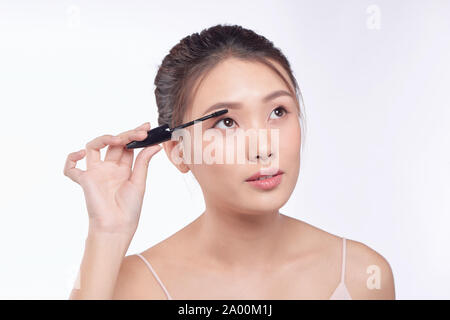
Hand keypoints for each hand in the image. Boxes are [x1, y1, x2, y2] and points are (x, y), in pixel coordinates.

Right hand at [63, 122, 161, 236]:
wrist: (118, 227)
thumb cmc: (129, 209)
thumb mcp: (139, 182)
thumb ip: (143, 162)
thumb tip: (156, 145)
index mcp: (123, 169)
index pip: (128, 146)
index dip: (136, 135)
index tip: (147, 126)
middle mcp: (108, 168)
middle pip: (114, 144)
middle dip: (127, 135)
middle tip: (141, 132)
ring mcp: (96, 173)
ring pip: (93, 147)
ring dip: (105, 138)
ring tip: (119, 140)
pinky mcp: (85, 180)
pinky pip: (71, 168)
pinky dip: (71, 159)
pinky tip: (80, 153)